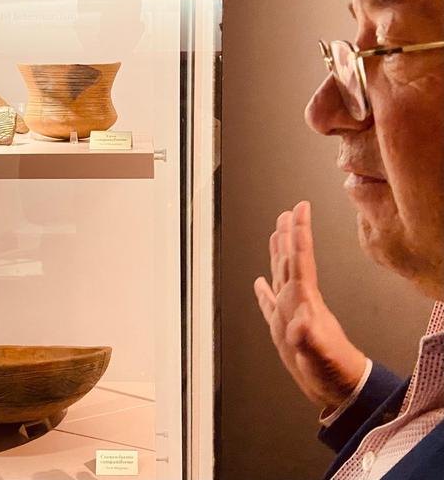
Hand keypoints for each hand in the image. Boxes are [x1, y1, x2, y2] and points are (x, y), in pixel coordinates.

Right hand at [253, 201, 366, 410]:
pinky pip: (269, 303)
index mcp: (304, 301)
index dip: (299, 233)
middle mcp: (297, 301)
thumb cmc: (332, 371)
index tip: (299, 210)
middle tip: (287, 212)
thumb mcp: (319, 356)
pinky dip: (263, 292)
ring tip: (276, 235)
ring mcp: (290, 312)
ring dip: (278, 253)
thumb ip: (308, 339)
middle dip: (289, 234)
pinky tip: (259, 284)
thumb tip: (298, 324)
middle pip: (291, 260)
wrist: (338, 388)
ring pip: (281, 275)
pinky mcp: (283, 328)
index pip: (300, 259)